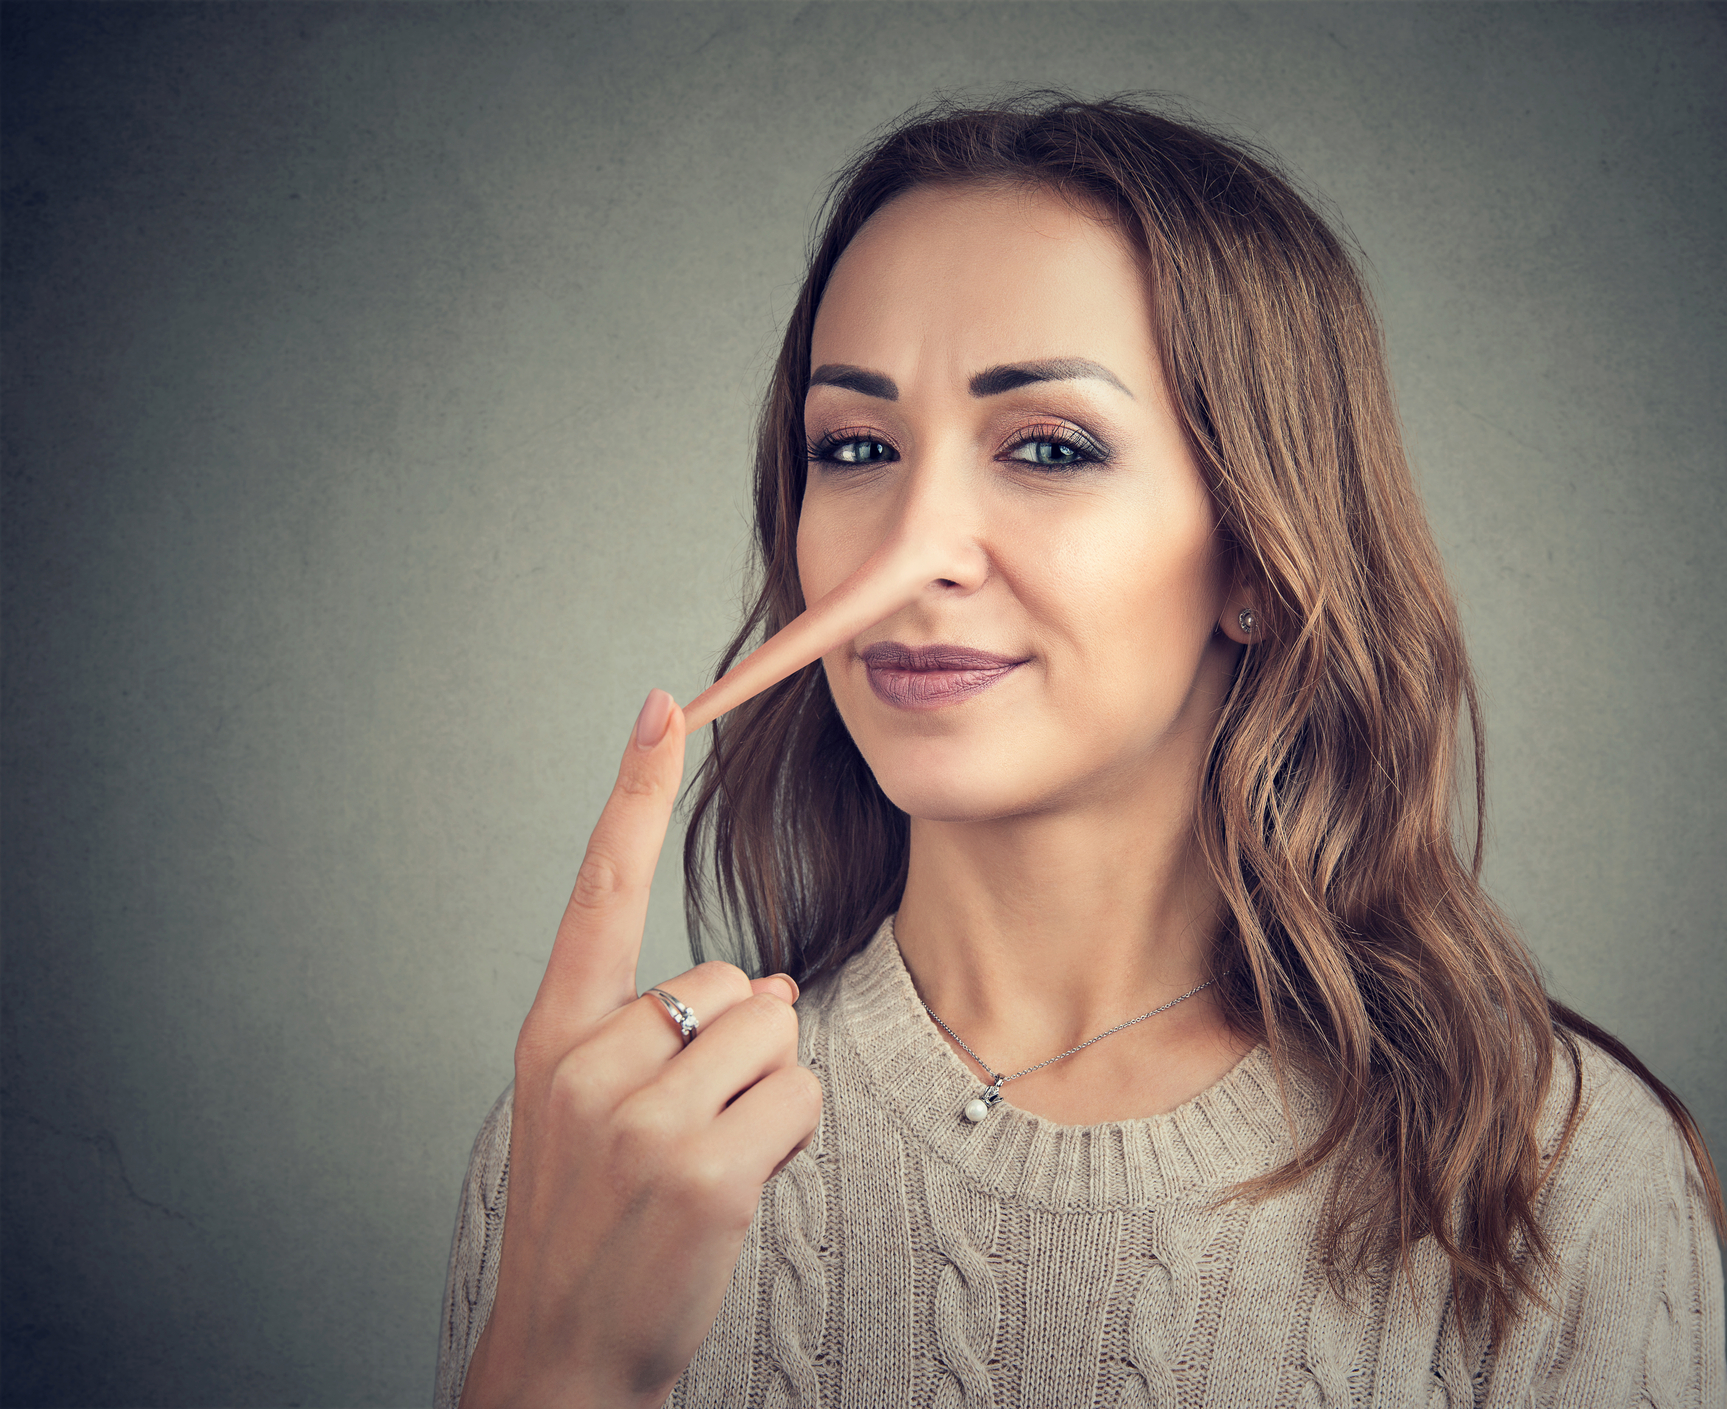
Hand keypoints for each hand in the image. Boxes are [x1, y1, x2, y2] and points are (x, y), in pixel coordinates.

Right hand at [460, 689, 821, 1408]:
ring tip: (708, 1163)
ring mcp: (639, 1117)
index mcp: (554, 1034)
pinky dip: (789, 1139)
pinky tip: (736, 1190)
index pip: (599, 890)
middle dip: (736, 1049)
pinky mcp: (699, 1169)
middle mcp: (585, 1061)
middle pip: (730, 979)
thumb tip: (763, 988)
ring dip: (766, 1097)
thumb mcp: (593, 1110)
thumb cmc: (596, 1219)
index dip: (634, 795)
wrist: (565, 1349)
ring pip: (772, 1032)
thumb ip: (660, 1033)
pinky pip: (798, 1096)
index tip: (663, 705)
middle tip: (686, 1135)